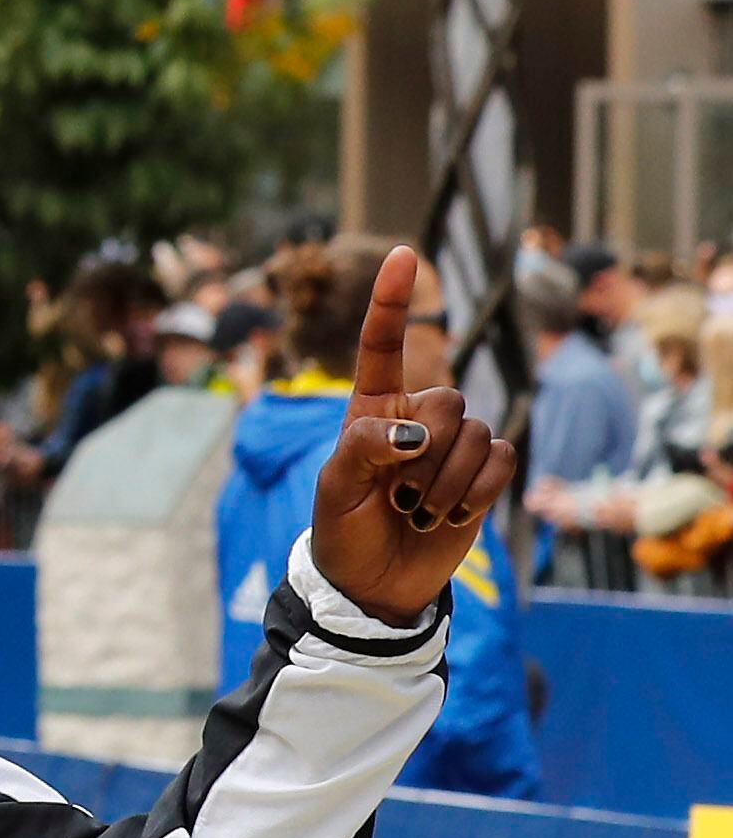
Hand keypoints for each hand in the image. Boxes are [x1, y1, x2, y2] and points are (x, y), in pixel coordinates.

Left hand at [307, 245, 517, 622]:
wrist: (375, 584)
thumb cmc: (345, 531)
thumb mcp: (336, 488)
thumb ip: (366, 448)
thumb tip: (417, 434)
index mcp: (370, 409)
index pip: (382, 345)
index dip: (391, 302)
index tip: (401, 254)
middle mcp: (416, 417)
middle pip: (448, 399)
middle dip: (425, 453)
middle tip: (397, 495)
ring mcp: (453, 444)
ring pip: (475, 433)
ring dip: (445, 482)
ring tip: (417, 511)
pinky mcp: (484, 473)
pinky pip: (501, 459)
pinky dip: (476, 491)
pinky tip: (449, 514)